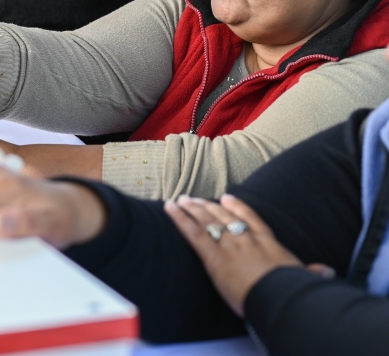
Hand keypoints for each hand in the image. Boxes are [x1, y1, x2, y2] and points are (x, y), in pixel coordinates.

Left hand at [165, 194, 305, 316]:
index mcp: (268, 243)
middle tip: (194, 199)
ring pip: (207, 220)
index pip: (251, 219)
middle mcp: (246, 239)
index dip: (238, 207)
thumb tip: (325, 272)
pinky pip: (192, 232)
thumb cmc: (291, 291)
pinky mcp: (213, 256)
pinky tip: (170, 207)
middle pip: (224, 216)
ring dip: (192, 208)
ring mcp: (229, 245)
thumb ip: (311, 272)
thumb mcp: (302, 279)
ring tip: (181, 200)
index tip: (228, 197)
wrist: (280, 297)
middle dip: (208, 206)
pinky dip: (179, 218)